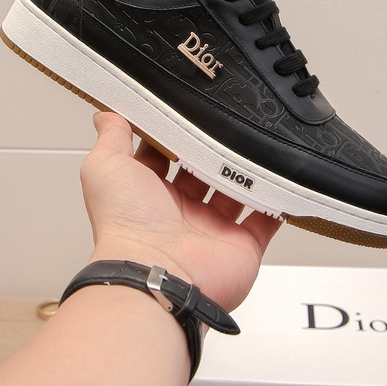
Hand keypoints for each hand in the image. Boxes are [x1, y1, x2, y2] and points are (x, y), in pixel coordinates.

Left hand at [80, 111, 280, 311]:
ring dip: (245, 171)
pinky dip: (276, 202)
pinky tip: (280, 178)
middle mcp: (181, 213)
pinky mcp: (242, 245)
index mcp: (149, 194)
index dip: (176, 135)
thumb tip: (107, 116)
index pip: (167, 157)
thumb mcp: (106, 168)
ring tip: (254, 143)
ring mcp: (213, 230)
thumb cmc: (125, 226)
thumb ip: (111, 138)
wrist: (155, 274)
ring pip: (237, 192)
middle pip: (205, 172)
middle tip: (226, 124)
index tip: (187, 111)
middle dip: (214, 150)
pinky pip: (266, 220)